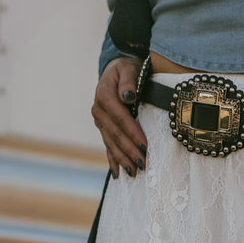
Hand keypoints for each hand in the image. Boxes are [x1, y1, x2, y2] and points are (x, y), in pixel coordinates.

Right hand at [92, 57, 147, 179]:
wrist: (116, 71)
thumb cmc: (127, 69)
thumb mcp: (129, 68)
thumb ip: (128, 81)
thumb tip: (128, 96)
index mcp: (105, 95)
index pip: (121, 118)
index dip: (132, 133)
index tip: (144, 146)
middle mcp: (99, 110)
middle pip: (115, 134)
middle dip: (129, 150)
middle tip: (143, 164)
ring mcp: (100, 121)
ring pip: (111, 143)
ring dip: (122, 159)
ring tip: (134, 172)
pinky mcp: (103, 128)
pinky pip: (107, 146)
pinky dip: (113, 160)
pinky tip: (118, 174)